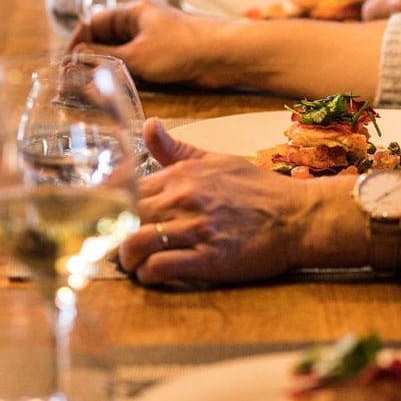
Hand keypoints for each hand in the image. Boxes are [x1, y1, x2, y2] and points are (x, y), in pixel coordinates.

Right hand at [68, 0, 235, 86]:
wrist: (223, 56)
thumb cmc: (182, 48)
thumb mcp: (137, 55)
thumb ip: (105, 57)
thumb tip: (76, 58)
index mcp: (132, 12)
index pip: (93, 22)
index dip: (76, 41)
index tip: (65, 62)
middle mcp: (140, 23)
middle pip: (105, 37)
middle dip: (88, 56)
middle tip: (73, 78)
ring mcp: (152, 40)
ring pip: (120, 52)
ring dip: (106, 67)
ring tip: (89, 85)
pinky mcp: (164, 57)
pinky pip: (136, 63)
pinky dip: (124, 73)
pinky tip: (116, 86)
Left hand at [118, 120, 358, 284]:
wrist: (298, 218)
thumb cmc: (260, 191)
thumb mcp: (217, 161)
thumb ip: (176, 150)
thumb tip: (147, 125)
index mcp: (182, 175)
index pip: (125, 188)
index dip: (108, 206)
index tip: (102, 218)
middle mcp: (184, 199)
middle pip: (124, 217)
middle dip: (113, 236)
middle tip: (116, 246)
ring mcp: (196, 229)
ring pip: (135, 244)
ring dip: (127, 259)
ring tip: (134, 264)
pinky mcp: (208, 258)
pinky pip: (161, 267)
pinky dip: (148, 275)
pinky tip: (152, 276)